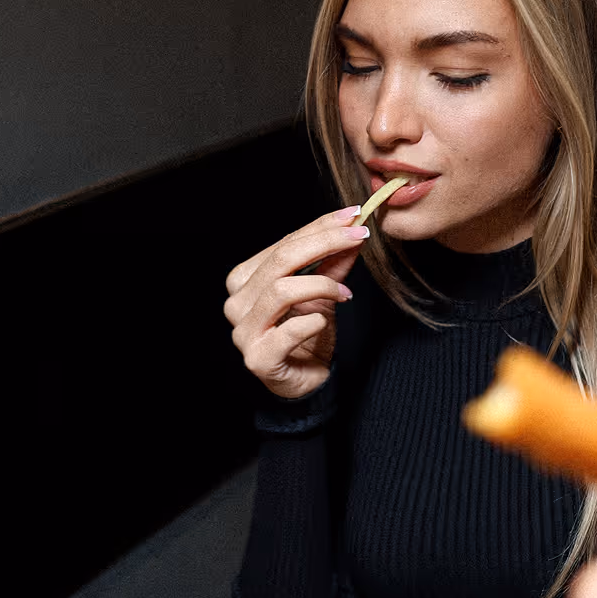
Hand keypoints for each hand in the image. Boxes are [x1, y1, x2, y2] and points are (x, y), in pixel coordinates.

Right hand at [224, 208, 369, 398]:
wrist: (304, 382)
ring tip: (346, 294)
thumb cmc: (306, 337)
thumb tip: (353, 229)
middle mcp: (237, 303)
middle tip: (359, 236)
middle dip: (325, 243)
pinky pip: (288, 332)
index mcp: (244, 280)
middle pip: (281, 261)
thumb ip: (333, 264)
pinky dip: (313, 322)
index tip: (354, 215)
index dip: (320, 227)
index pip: (283, 244)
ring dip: (322, 286)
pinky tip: (324, 321)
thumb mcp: (323, 294)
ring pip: (281, 291)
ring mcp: (243, 332)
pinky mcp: (258, 359)